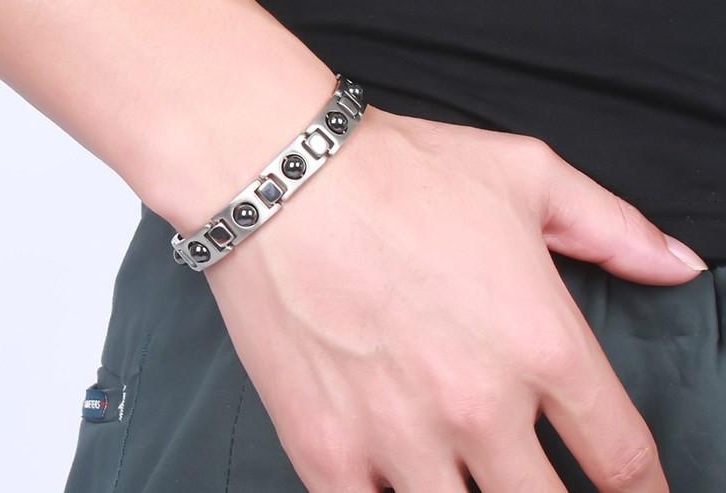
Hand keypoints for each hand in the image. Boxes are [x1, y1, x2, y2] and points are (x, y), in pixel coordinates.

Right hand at [203, 105, 703, 491]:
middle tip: (539, 483)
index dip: (642, 489)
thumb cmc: (397, 175)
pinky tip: (399, 485)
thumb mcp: (526, 176)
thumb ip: (613, 228)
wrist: (281, 179)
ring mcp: (401, 438)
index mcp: (542, 347)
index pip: (622, 458)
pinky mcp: (328, 452)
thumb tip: (676, 264)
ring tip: (461, 474)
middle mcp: (481, 407)